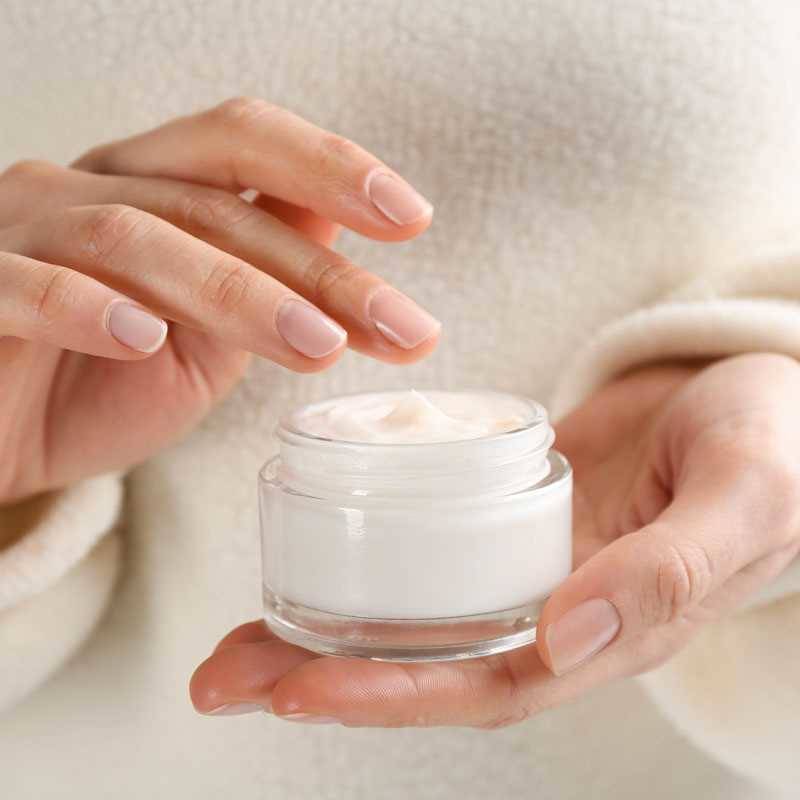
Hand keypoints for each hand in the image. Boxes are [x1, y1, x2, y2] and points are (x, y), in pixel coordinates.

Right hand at [0, 98, 438, 502]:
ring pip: (140, 236)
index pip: (247, 148)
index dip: (331, 169)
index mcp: (150, 193)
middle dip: (318, 268)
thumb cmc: (94, 390)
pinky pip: (27, 285)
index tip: (414, 219)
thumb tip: (331, 220)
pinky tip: (143, 337)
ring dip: (238, 293)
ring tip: (316, 345)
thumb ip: (256, 283)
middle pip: (217, 201)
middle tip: (399, 324)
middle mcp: (89, 191)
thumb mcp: (200, 342)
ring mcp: (22, 232)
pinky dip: (87, 307)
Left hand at [190, 353, 799, 726]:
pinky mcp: (507, 510)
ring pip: (415, 611)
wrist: (756, 391)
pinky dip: (367, 554)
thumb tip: (565, 636)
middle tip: (220, 678)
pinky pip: (428, 542)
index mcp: (608, 630)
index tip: (298, 688)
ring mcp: (525, 561)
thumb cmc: (773, 443)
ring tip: (235, 638)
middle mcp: (554, 609)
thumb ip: (671, 570)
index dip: (393, 693)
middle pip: (427, 661)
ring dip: (326, 628)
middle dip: (325, 677)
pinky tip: (311, 546)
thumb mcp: (743, 496)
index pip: (486, 683)